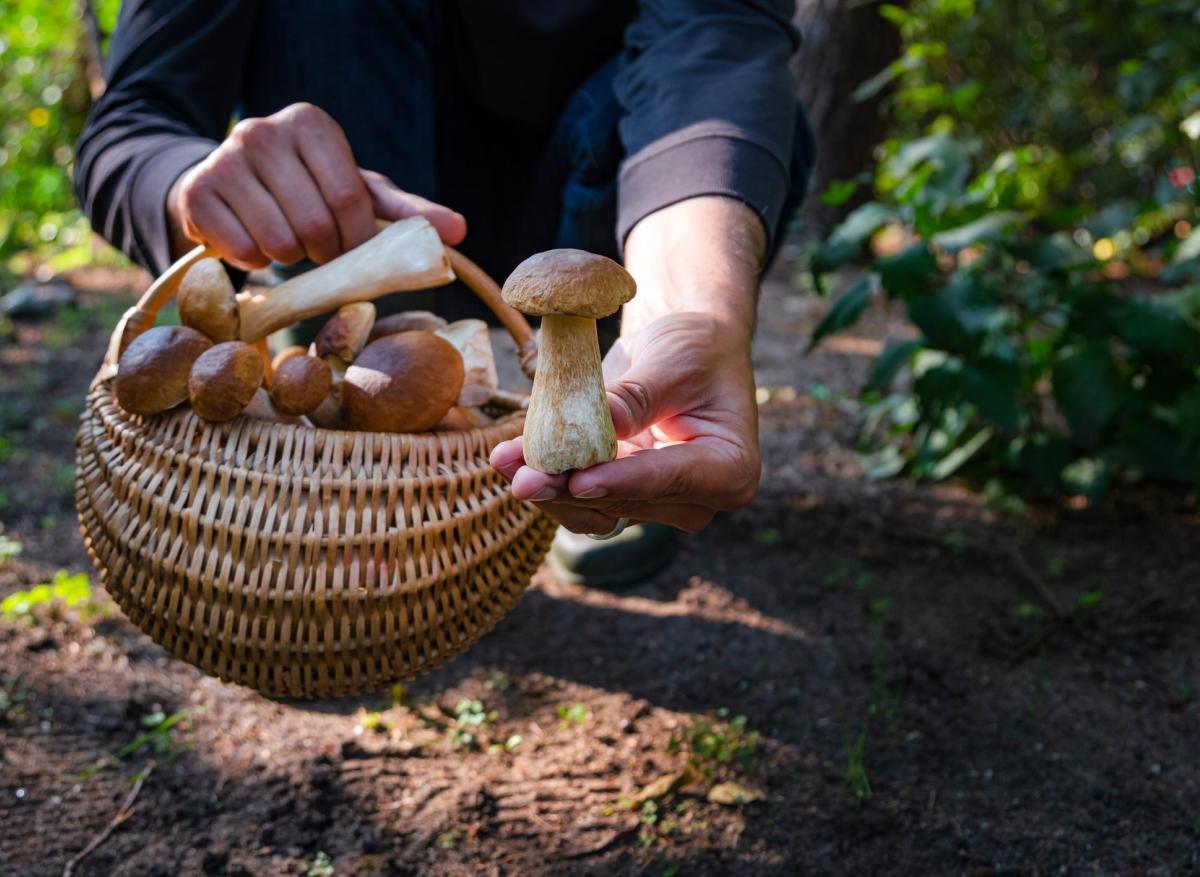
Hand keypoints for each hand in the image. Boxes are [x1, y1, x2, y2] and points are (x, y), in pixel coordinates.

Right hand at [168, 102, 465, 268]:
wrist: (228, 188)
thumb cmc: (307, 191)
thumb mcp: (358, 193)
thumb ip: (408, 213)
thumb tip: (460, 231)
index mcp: (312, 123)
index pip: (350, 199)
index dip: (357, 239)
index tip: (353, 247)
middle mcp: (263, 131)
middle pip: (315, 224)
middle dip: (325, 252)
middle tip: (318, 248)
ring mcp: (224, 159)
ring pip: (278, 242)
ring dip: (290, 258)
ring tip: (286, 240)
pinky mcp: (196, 193)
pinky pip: (242, 250)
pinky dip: (254, 261)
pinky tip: (253, 242)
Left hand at [490, 310, 760, 532]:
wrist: (685, 348)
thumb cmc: (695, 348)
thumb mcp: (672, 362)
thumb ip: (635, 399)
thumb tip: (596, 428)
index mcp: (731, 469)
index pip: (670, 480)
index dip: (620, 483)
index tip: (578, 481)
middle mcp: (697, 499)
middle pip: (626, 503)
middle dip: (570, 488)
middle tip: (523, 475)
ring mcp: (657, 503)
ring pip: (594, 512)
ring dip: (548, 491)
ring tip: (506, 461)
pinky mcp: (621, 496)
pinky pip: (579, 500)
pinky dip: (546, 481)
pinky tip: (509, 458)